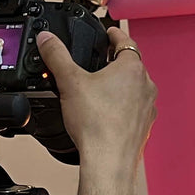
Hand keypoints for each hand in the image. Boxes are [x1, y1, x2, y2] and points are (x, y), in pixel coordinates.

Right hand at [36, 26, 156, 170]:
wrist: (109, 161)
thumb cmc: (96, 125)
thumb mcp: (69, 82)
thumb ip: (56, 56)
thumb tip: (46, 39)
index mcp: (132, 68)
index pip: (125, 40)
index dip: (114, 34)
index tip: (109, 33)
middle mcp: (145, 86)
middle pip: (131, 65)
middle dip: (115, 62)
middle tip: (100, 61)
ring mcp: (148, 108)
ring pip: (135, 88)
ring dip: (121, 86)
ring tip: (101, 90)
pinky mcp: (144, 127)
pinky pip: (135, 110)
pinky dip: (123, 108)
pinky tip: (107, 115)